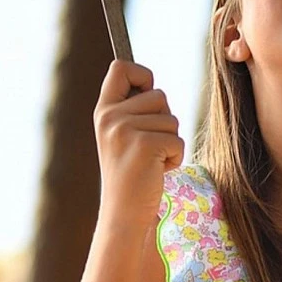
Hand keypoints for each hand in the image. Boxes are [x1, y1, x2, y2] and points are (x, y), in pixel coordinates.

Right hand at [93, 59, 184, 229]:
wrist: (124, 214)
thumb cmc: (131, 176)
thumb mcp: (123, 137)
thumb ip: (133, 111)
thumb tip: (154, 86)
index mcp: (103, 111)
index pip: (121, 67)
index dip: (142, 76)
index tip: (146, 94)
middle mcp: (110, 117)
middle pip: (159, 95)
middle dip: (164, 121)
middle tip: (148, 148)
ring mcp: (125, 130)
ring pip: (172, 119)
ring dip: (170, 142)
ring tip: (151, 161)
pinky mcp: (145, 145)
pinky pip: (178, 139)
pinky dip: (175, 157)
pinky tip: (157, 171)